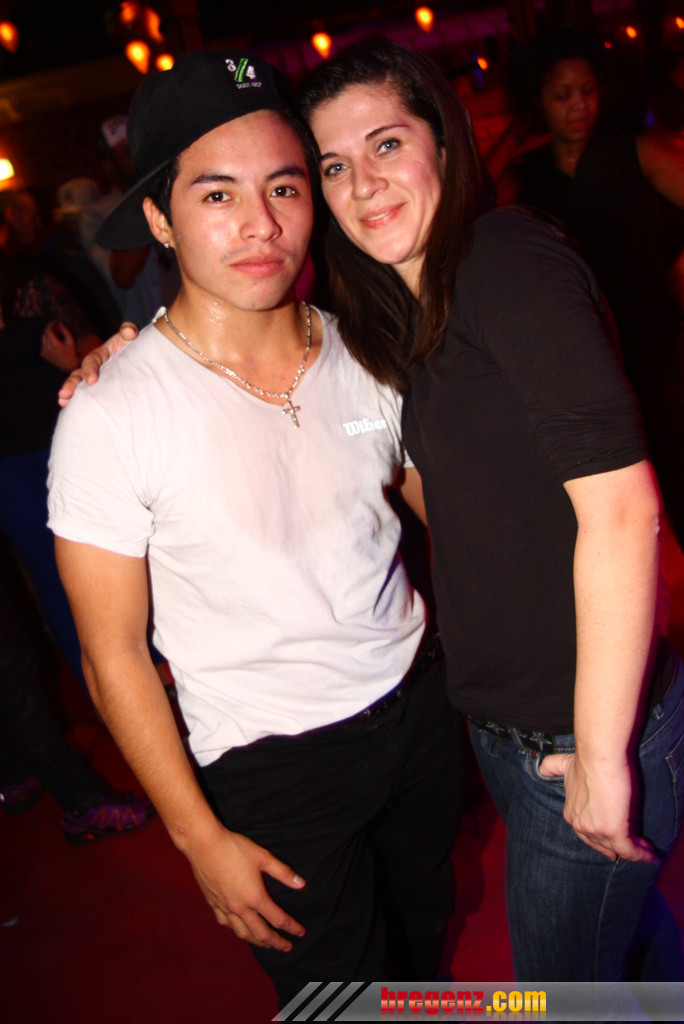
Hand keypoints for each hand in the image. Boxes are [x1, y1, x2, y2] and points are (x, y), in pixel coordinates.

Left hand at [42, 321, 78, 371]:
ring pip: (44, 338)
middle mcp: (47, 348)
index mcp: (54, 344)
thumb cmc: (72, 351)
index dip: (51, 324)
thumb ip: (65, 330)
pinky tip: (55, 343)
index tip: (56, 322)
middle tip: (57, 327)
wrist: (69, 365)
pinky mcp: (43, 354)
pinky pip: (44, 344)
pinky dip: (48, 341)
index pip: (48, 330)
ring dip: (49, 335)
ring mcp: (44, 352)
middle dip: (50, 329)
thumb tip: (59, 322)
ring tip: (57, 334)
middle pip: (45, 333)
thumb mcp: (71, 340)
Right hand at [57, 321, 138, 405]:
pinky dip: (80, 403)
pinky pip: (89, 397)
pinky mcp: (100, 391)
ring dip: (71, 394)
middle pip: (79, 375)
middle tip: (64, 394)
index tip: (91, 381)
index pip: (92, 361)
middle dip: (72, 384)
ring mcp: (96, 380)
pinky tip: (73, 410)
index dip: (90, 369)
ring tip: (63, 402)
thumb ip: (130, 331)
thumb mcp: (132, 337)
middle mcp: (95, 368)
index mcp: (101, 354)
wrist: (142, 360)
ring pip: (80, 386)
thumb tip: (129, 331)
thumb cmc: (135, 346)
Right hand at [188, 827, 305, 950]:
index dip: (292, 927)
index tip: (301, 933)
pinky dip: (236, 930)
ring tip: (266, 944)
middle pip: (261, 933)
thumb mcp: (263, 857)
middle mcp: (239, 908)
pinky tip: (238, 929)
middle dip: (276, 942)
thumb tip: (301, 884)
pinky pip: (226, 924)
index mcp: (255, 898)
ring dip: (256, 941)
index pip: (278, 919)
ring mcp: (224, 907)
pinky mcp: (213, 903)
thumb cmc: (234, 848)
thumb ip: (283, 872)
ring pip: (242, 933)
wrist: (204, 845)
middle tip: (286, 947)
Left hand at [539, 751, 657, 863]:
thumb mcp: (565, 765)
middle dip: (614, 847)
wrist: (598, 757)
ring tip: (646, 851)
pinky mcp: (613, 831)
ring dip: (632, 850)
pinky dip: (641, 854)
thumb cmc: (586, 760)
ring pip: (617, 847)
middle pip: (600, 844)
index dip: (599, 837)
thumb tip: (542, 768)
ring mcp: (595, 830)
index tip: (612, 837)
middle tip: (630, 848)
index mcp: (571, 813)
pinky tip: (651, 855)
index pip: (586, 833)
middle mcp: (580, 825)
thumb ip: (553, 768)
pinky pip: (629, 850)